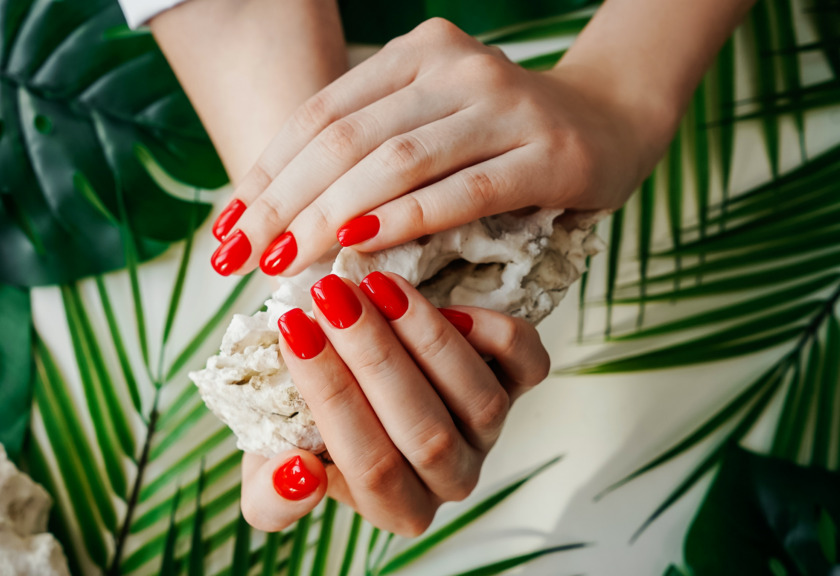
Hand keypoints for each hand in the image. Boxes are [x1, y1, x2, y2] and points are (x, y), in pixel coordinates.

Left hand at [209, 17, 669, 277]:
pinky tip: (360, 251)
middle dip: (281, 203)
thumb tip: (278, 217)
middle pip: (345, 139)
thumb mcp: (429, 124)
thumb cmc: (503, 138)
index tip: (225, 231)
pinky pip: (463, 191)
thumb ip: (368, 150)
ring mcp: (505, 105)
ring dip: (329, 217)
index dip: (264, 174)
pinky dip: (405, 221)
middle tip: (239, 259)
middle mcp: (456, 67)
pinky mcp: (549, 153)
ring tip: (285, 264)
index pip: (318, 115)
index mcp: (415, 53)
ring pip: (396, 163)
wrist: (614, 122)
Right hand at [238, 272, 549, 535]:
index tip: (293, 331)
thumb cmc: (308, 427)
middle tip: (331, 295)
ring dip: (426, 336)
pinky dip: (496, 334)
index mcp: (395, 507)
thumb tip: (299, 473)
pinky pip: (527, 366)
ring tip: (376, 286)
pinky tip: (449, 304)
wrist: (352, 379)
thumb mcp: (268, 465)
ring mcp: (488, 432)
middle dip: (373, 357)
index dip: (331, 396)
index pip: (371, 466)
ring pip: (478, 400)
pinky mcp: (517, 385)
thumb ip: (272, 495)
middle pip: (426, 432)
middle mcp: (450, 477)